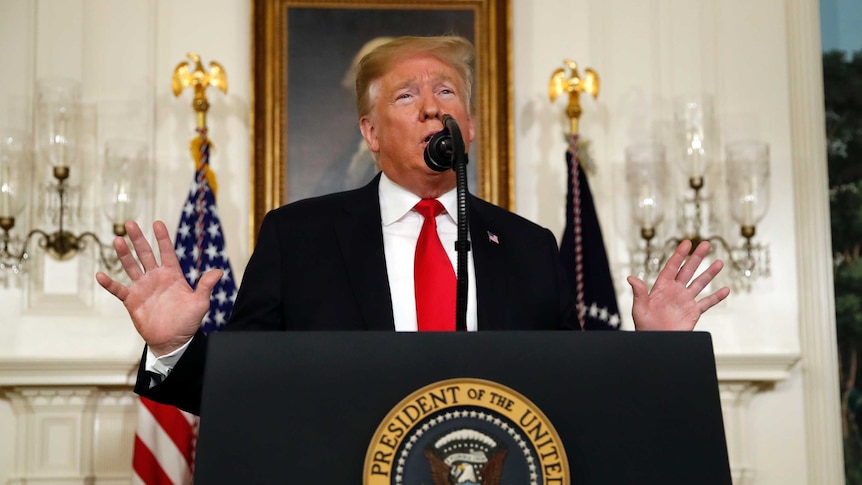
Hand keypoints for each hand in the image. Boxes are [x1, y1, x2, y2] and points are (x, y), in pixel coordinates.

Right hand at [96, 220, 221, 355]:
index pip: (166, 252)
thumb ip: (206, 286)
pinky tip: (100, 275)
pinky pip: (118, 289)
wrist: (172, 341)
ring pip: (131, 267)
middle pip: (145, 254)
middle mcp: (156, 277)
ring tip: (118, 240)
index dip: (162, 238)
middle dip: (138, 239)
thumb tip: (219, 271)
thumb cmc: (188, 322)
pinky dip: (109, 283)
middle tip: (130, 224)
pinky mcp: (132, 300)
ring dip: (124, 254)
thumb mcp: (200, 303)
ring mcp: (142, 287)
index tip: (157, 223)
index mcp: (172, 275)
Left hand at [627, 240, 729, 330]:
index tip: (687, 242)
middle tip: (706, 244)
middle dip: (697, 257)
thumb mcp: (639, 308)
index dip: (679, 254)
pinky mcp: (693, 312)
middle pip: (688, 270)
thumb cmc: (644, 326)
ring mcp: (685, 301)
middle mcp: (675, 291)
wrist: (656, 341)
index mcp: (662, 287)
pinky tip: (725, 290)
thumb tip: (631, 278)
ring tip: (719, 262)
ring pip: (700, 283)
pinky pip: (707, 302)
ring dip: (710, 273)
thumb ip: (639, 293)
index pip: (672, 267)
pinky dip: (716, 297)